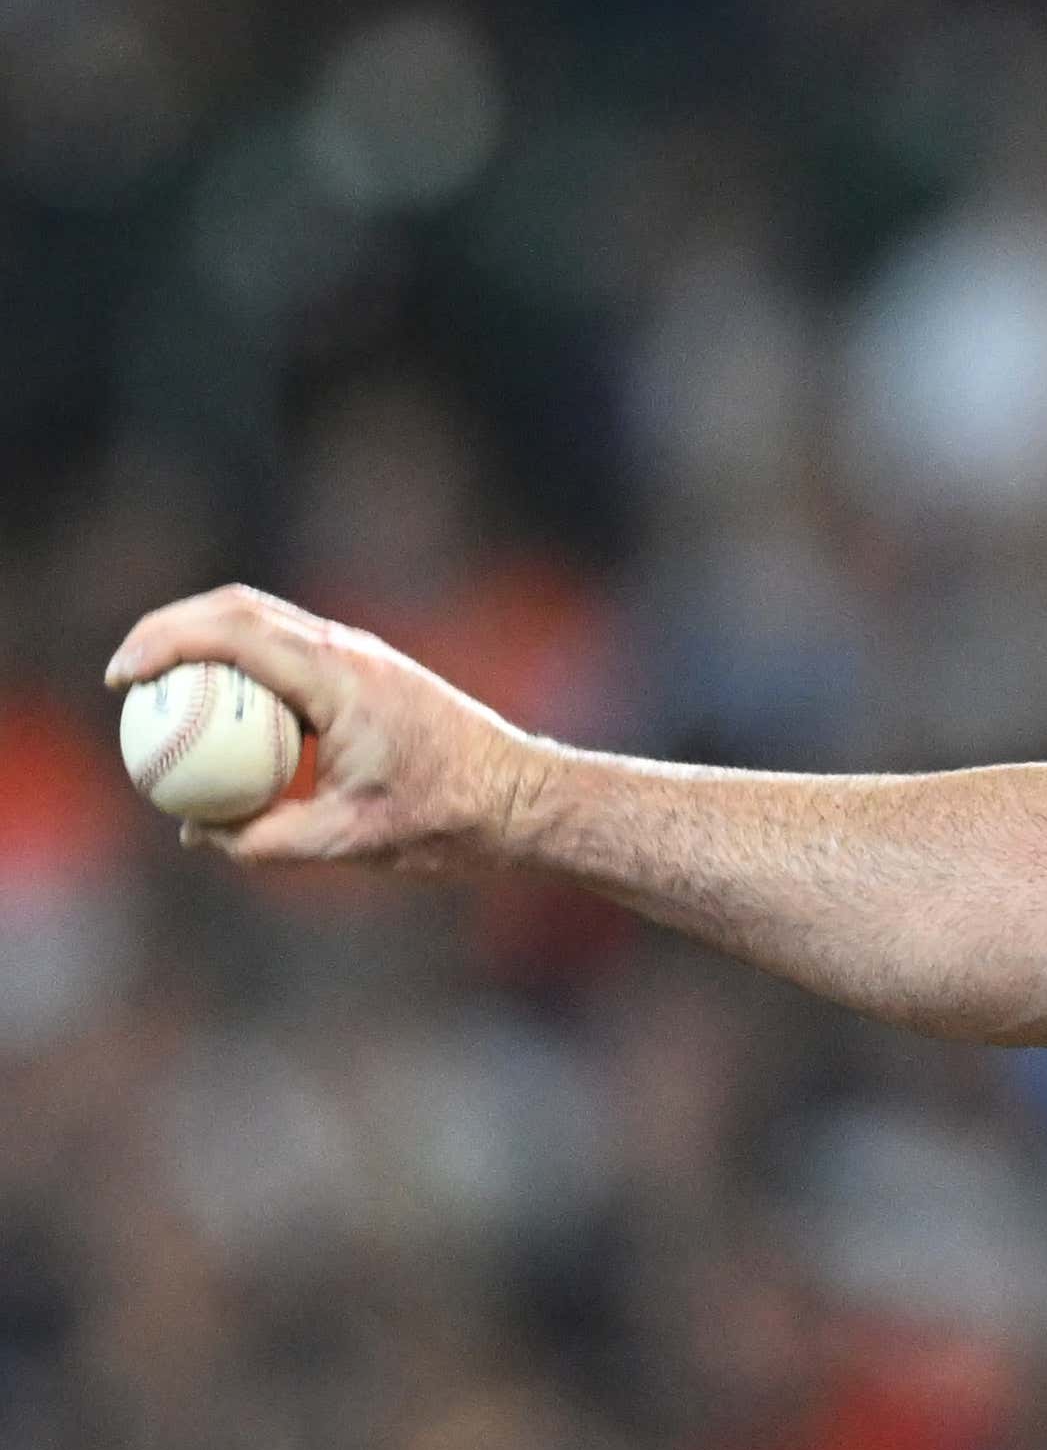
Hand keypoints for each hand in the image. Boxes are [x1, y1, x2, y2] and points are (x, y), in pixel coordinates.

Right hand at [103, 585, 549, 871]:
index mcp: (339, 677)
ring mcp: (360, 654)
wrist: (524, 797)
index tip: (120, 679)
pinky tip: (219, 714)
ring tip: (157, 688)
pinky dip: (242, 666)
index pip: (232, 632)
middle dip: (168, 630)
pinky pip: (287, 653)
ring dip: (203, 640)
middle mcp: (348, 650)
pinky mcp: (366, 670)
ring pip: (262, 621)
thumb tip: (198, 833)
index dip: (162, 643)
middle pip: (236, 608)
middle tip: (124, 677)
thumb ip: (267, 840)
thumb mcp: (351, 842)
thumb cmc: (449, 820)